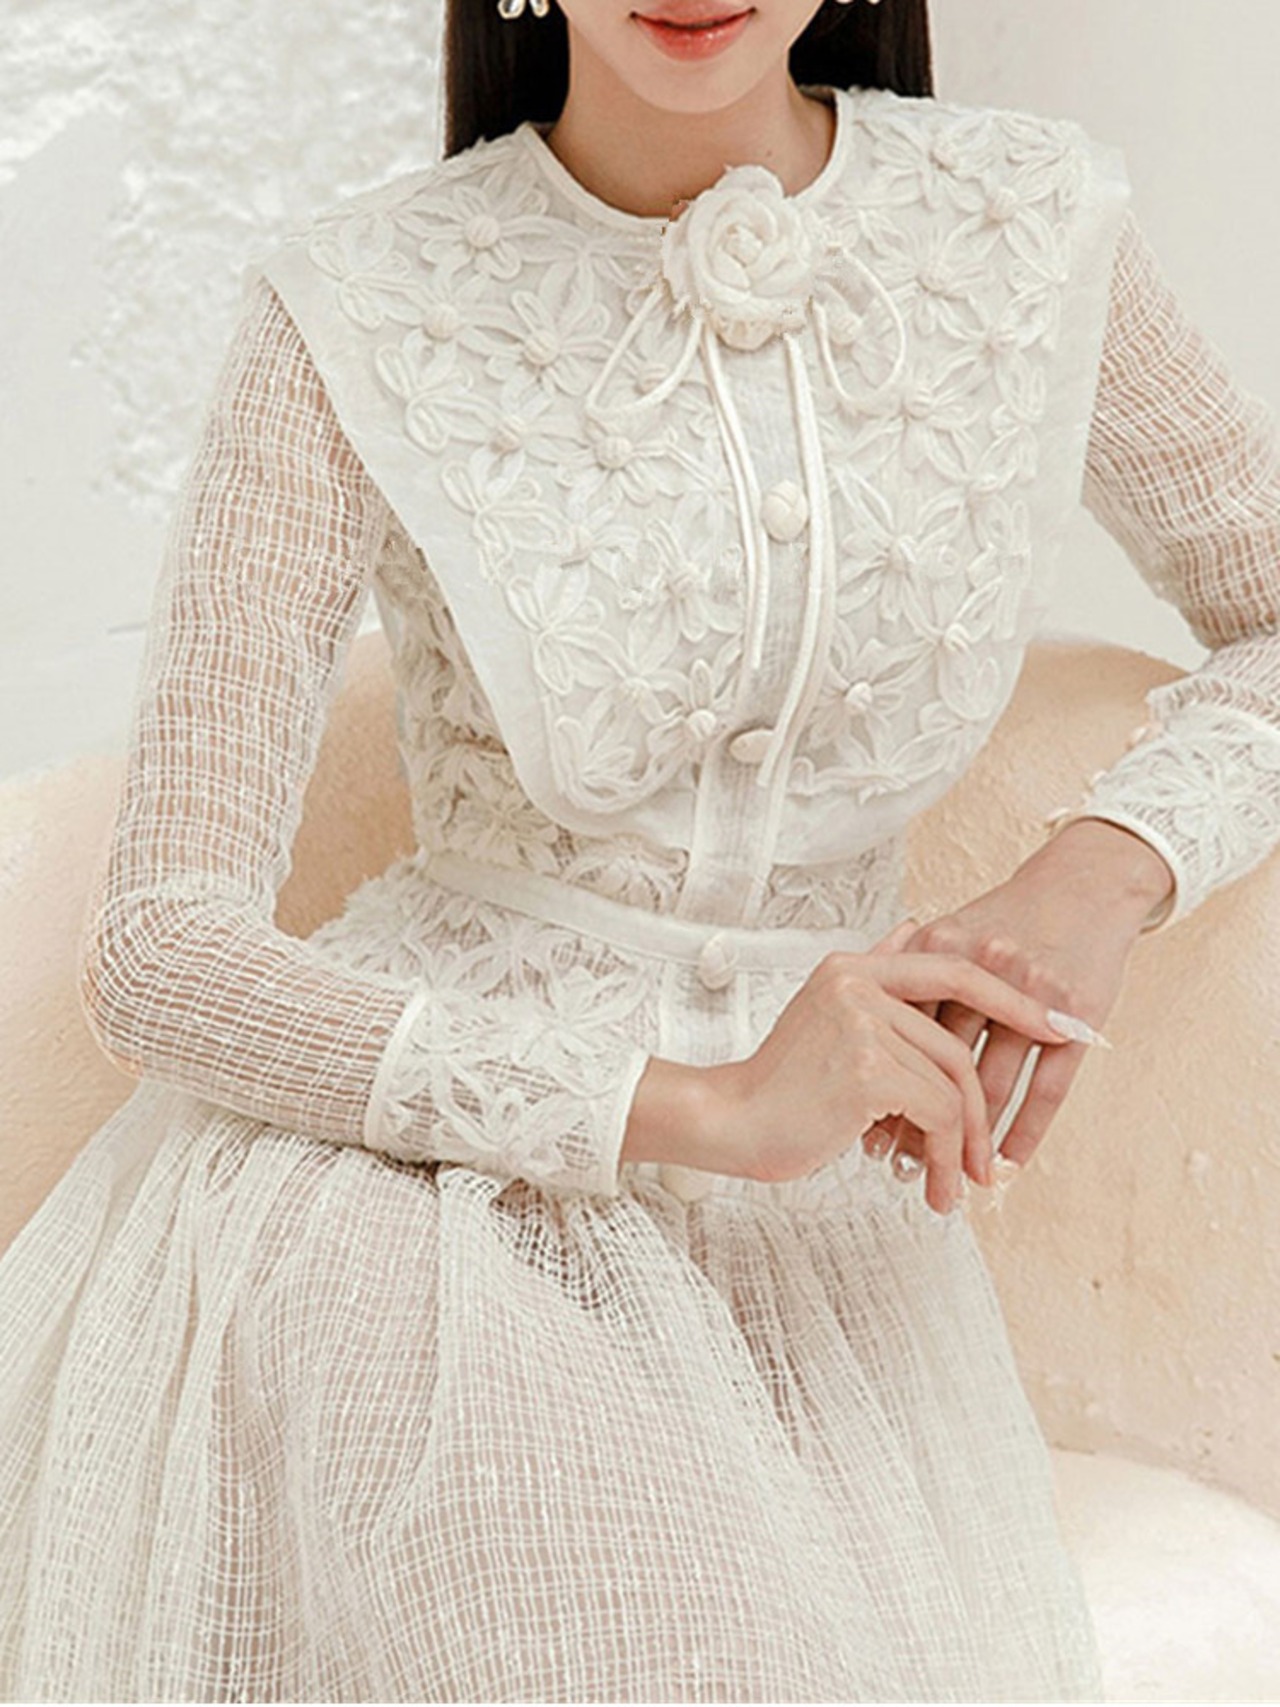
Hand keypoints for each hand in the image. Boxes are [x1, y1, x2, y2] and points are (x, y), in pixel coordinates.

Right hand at [624, 924, 1081, 1216]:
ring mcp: (862, 1021)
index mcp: (853, 968)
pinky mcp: (867, 1067)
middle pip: (957, 1043)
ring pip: (950, 1083)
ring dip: (961, 1147)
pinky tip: (936, 1188)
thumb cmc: (778, 1087)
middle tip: (995, 1161)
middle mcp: (859, 983)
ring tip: (957, 1188)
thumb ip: (875, 976)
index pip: (954, 969)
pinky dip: (945, 1156)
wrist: (726, 1123)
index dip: (1012, 997)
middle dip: (984, 1108)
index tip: (1060, 1026)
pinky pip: (935, 1112)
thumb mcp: (826, 1017)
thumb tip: (913, 928)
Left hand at [863, 819, 1163, 1182]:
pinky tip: (1005, 1163)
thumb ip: (904, 973)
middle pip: (941, 1062)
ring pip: (992, 1083)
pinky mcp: (1077, 1015)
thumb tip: (858, 1030)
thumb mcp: (951, 931)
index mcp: (942, 947)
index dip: (883, 1081)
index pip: (902, 1029)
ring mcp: (1033, 993)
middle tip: (901, 1165)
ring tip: (952, 1175)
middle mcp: (985, 968)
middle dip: (920, 1119)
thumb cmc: (1011, 916)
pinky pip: (1047, 1087)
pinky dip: (1025, 1131)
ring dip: (971, 1137)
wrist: (1086, 884)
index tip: (862, 1125)